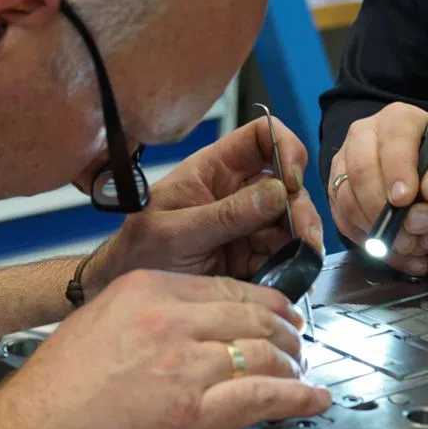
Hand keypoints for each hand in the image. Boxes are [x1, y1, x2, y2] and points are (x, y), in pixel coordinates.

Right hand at [0, 270, 332, 428]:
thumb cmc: (53, 389)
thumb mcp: (97, 322)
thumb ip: (145, 316)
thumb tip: (186, 327)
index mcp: (146, 290)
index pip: (226, 287)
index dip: (264, 302)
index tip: (277, 313)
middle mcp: (169, 319)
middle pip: (253, 314)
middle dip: (287, 330)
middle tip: (299, 343)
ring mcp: (182, 364)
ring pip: (263, 353)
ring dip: (294, 365)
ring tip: (302, 374)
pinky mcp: (190, 411)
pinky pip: (261, 398)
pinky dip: (297, 398)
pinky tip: (311, 400)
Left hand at [86, 116, 323, 290]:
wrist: (125, 291)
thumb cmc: (137, 254)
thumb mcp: (174, 233)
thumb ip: (223, 215)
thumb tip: (276, 192)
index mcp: (211, 170)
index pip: (260, 137)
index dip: (284, 147)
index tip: (290, 180)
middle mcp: (234, 192)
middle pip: (286, 184)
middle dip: (300, 208)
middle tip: (303, 236)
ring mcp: (245, 224)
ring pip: (290, 221)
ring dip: (299, 239)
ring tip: (294, 260)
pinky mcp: (250, 255)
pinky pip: (282, 253)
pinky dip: (289, 264)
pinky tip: (283, 275)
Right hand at [326, 102, 427, 274]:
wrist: (420, 165)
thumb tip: (427, 195)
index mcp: (398, 119)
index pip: (393, 141)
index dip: (397, 172)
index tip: (405, 201)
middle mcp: (363, 133)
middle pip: (361, 170)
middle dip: (381, 209)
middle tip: (405, 238)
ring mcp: (344, 160)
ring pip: (345, 196)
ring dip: (372, 229)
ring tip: (402, 250)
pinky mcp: (334, 186)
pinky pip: (339, 216)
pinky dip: (362, 239)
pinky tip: (387, 254)